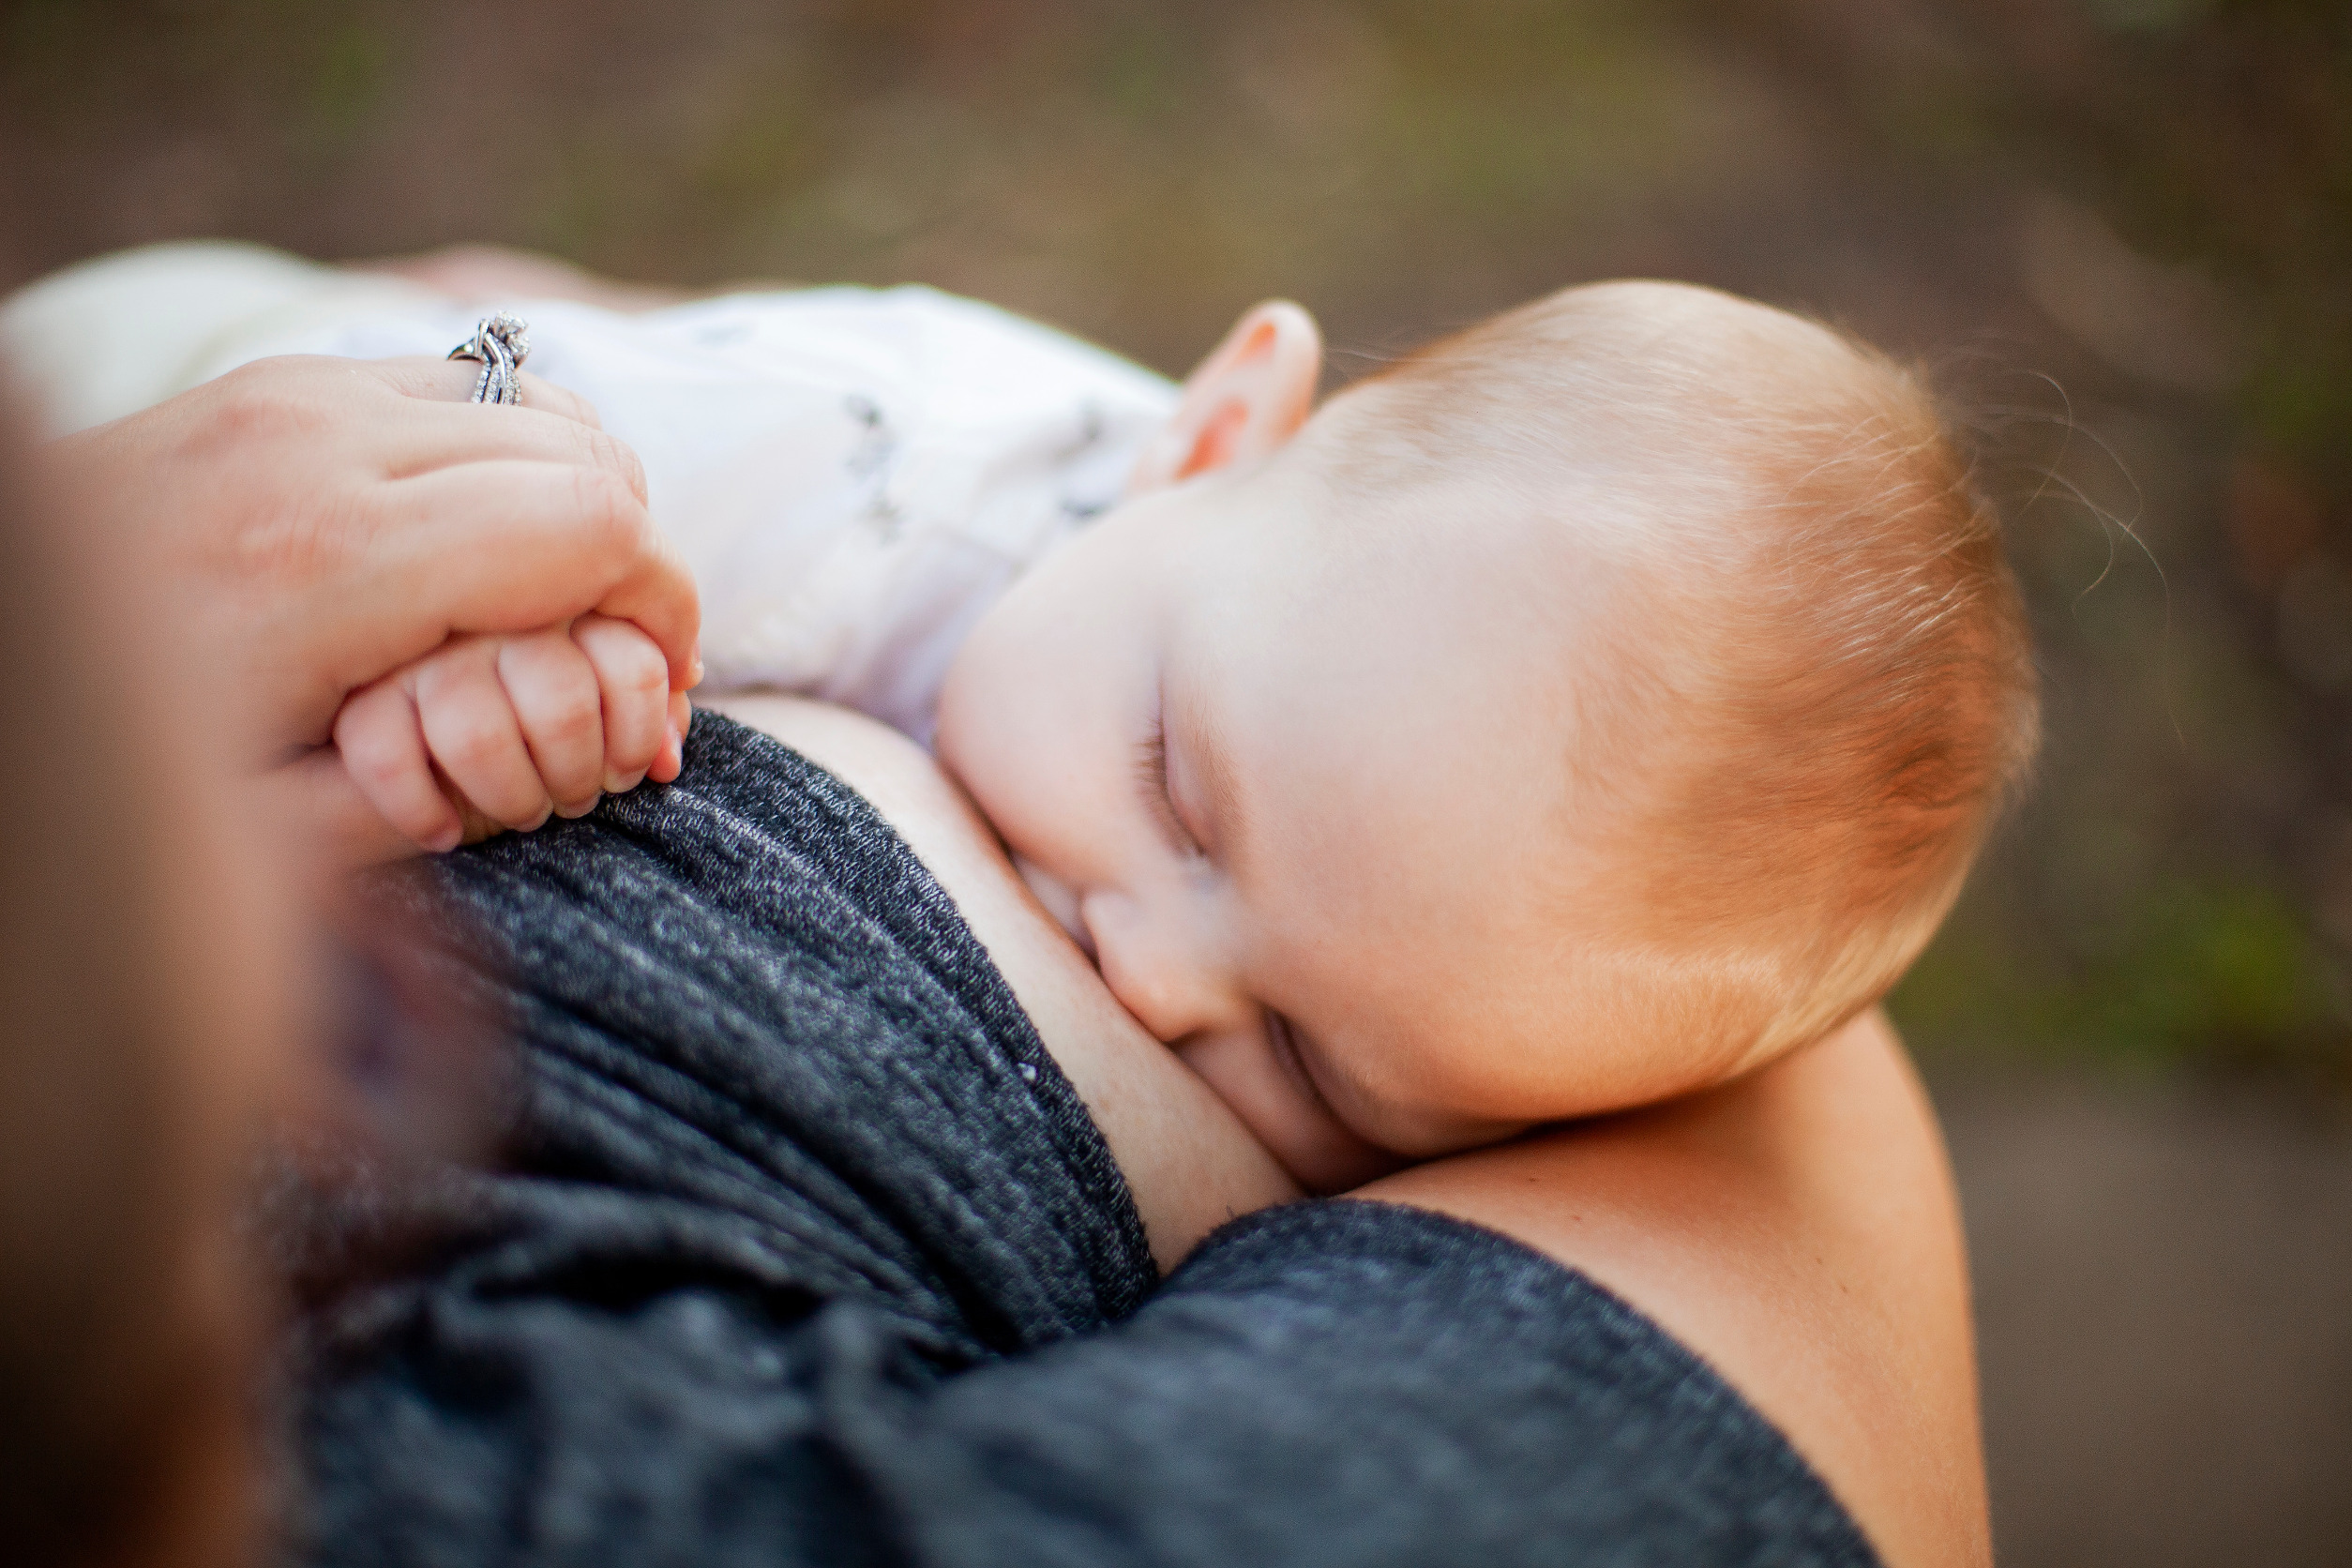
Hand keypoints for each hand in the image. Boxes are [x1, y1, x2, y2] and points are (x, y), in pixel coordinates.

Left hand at [52, 354, 701, 861]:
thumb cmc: (114, 759)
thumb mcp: (263, 833)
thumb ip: (425, 802)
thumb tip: (559, 768)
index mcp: (335, 562)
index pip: (597, 526)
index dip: (668, 605)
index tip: (665, 684)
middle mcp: (325, 446)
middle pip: (589, 456)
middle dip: (642, 561)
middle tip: (632, 655)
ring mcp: (302, 395)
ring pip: (542, 405)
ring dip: (586, 500)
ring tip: (570, 600)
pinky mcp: (284, 380)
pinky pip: (468, 387)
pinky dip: (517, 455)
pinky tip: (492, 541)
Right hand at [335, 615, 687, 856]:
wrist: (392, 684)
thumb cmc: (524, 701)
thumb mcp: (598, 686)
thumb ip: (644, 699)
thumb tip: (669, 758)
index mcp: (559, 600)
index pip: (632, 663)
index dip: (641, 738)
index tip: (628, 772)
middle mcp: (487, 615)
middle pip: (562, 703)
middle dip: (579, 775)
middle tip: (575, 799)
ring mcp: (416, 653)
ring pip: (478, 737)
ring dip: (512, 797)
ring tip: (523, 813)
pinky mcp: (355, 699)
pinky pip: (386, 758)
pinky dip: (422, 811)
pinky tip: (444, 833)